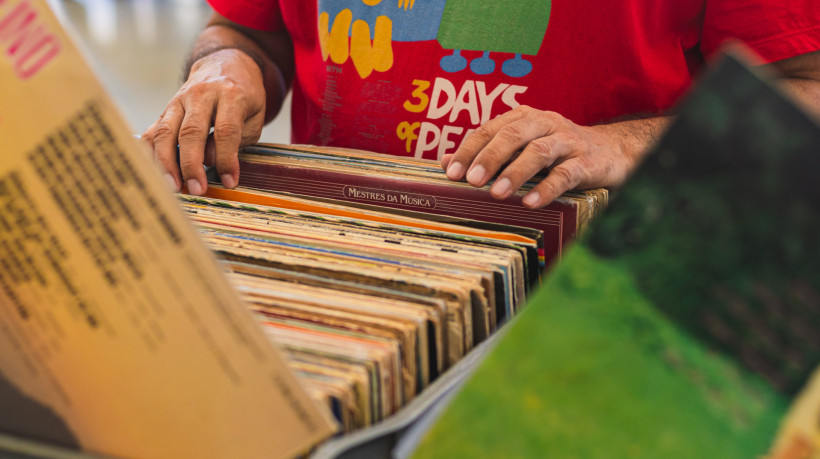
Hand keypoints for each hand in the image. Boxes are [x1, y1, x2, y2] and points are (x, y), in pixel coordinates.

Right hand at [141, 49, 265, 194]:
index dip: (226, 159)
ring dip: (166, 162)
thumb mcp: (253, 115)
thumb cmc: (244, 96)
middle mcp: (201, 95)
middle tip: (195, 190)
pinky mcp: (166, 108)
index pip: (226, 130)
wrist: (225, 64)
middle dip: (192, 165)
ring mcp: (179, 100)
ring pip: (165, 131)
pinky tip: (153, 172)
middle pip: (191, 132)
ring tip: (172, 187)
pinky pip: (151, 131)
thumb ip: (237, 138)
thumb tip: (210, 161)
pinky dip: (149, 152)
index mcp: (230, 95)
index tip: (229, 182)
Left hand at [441, 105, 636, 208]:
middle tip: (471, 181)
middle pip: (513, 135)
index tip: (452, 172)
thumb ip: (486, 154)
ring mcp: (568, 142)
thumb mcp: (521, 149)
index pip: (490, 129)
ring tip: (497, 194)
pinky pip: (566, 174)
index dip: (469, 149)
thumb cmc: (557, 152)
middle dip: (490, 157)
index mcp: (524, 118)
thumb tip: (445, 163)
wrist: (612, 152)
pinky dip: (548, 189)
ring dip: (516, 172)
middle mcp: (545, 124)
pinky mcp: (588, 162)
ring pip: (539, 152)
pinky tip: (531, 203)